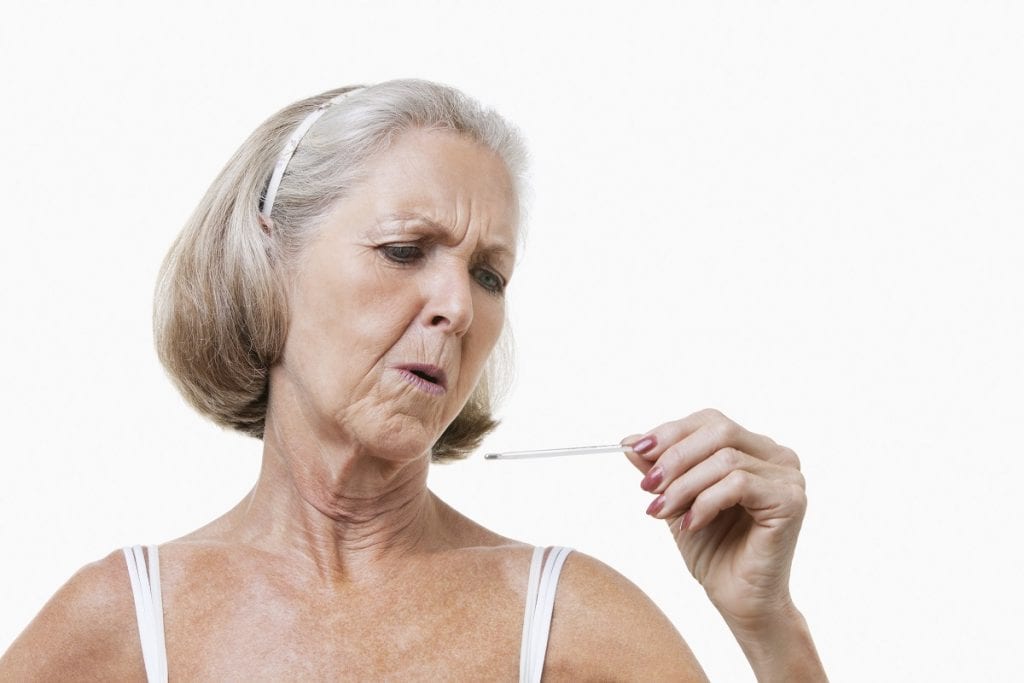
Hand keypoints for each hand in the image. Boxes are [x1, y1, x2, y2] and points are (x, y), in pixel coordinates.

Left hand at [622, 408, 806, 629]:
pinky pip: (738, 484)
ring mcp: (788, 477)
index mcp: (755, 449)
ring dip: (683, 486)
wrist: (737, 599)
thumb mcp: (677, 500)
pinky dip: (705, 502)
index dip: (671, 432)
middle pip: (719, 431)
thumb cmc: (714, 550)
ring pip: (724, 460)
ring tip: (661, 511)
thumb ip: (660, 469)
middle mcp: (777, 456)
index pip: (711, 421)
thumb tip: (631, 439)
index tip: (636, 450)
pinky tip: (690, 525)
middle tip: (648, 486)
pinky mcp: (791, 501)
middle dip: (675, 457)